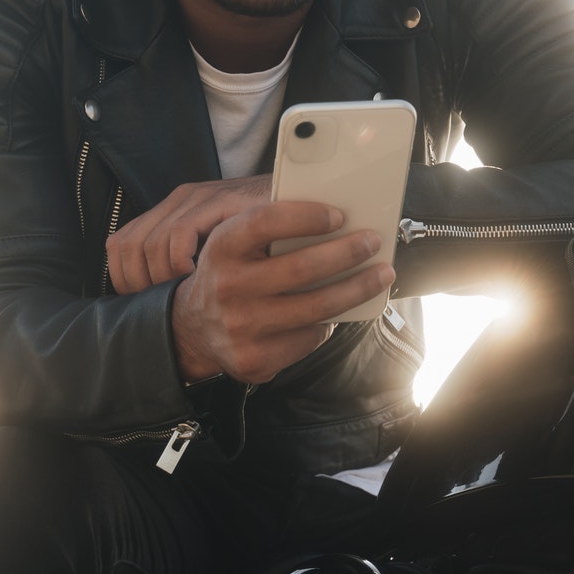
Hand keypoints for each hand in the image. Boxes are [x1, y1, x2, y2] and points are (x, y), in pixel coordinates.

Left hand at [106, 176, 269, 295]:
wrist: (309, 200)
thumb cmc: (269, 238)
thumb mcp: (223, 251)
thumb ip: (196, 265)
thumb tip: (163, 304)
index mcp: (173, 211)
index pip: (121, 245)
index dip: (124, 279)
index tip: (144, 306)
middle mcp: (179, 201)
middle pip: (128, 246)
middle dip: (138, 284)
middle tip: (163, 308)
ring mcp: (197, 198)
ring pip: (149, 244)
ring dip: (161, 278)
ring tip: (184, 296)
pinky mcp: (218, 200)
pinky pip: (179, 235)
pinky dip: (181, 262)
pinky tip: (200, 279)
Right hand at [170, 201, 394, 383]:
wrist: (193, 329)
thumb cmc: (229, 276)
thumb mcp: (234, 246)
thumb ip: (270, 231)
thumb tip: (336, 221)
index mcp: (222, 248)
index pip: (265, 222)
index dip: (306, 216)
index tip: (338, 215)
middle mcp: (228, 288)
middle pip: (302, 268)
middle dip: (347, 253)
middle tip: (372, 242)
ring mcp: (242, 328)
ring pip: (316, 307)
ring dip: (357, 289)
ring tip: (380, 275)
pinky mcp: (256, 359)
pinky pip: (309, 337)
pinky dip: (329, 322)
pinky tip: (340, 309)